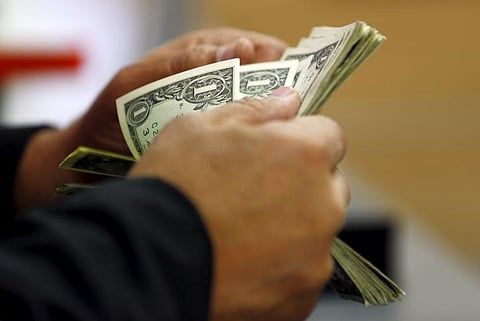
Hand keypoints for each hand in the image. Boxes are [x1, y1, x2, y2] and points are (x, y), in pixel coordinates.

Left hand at [13, 27, 287, 210]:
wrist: (89, 161)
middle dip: (278, 84)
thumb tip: (231, 52)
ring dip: (271, 115)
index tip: (284, 62)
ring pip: (253, 109)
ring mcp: (213, 117)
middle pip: (255, 77)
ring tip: (288, 123)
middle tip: (296, 96)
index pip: (241, 47)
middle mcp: (209, 86)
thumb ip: (175, 65)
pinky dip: (255, 140)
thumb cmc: (108, 116)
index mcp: (193, 60)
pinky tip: (265, 150)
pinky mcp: (212, 144)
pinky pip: (240, 137)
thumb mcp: (134, 83)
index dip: (265, 52)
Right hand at [129, 87, 348, 320]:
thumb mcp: (201, 127)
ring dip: (293, 225)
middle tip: (256, 191)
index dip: (301, 139)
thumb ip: (255, 109)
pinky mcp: (302, 295)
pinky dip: (283, 265)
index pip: (328, 135)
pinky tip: (245, 261)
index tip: (278, 150)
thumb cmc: (174, 186)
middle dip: (302, 183)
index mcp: (305, 153)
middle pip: (328, 185)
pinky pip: (302, 270)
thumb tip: (289, 99)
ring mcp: (316, 255)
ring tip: (244, 230)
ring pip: (316, 230)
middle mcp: (323, 204)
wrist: (148, 259)